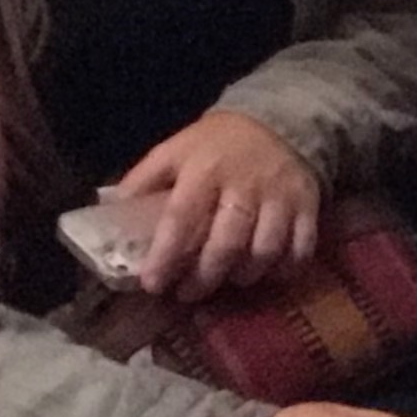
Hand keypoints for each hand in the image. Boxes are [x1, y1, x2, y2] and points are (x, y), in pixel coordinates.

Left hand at [113, 110, 322, 300]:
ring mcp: (279, 196)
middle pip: (226, 241)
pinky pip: (301, 247)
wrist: (278, 122)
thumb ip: (144, 180)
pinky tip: (269, 274)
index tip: (153, 284)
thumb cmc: (216, 146)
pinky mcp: (307, 204)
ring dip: (244, 275)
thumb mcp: (174, 151)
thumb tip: (110, 211)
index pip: (181, 217)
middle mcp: (243, 184)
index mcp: (203, 169)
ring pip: (264, 249)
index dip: (166, 254)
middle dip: (205, 276)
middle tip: (187, 293)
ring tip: (228, 282)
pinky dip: (285, 269)